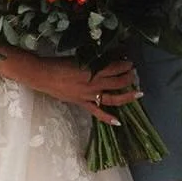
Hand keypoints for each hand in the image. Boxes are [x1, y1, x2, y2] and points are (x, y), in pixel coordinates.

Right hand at [25, 57, 139, 123]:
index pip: (115, 67)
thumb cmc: (59, 63)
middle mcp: (94, 84)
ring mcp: (89, 96)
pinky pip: (97, 112)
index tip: (130, 62)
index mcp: (92, 70)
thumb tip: (106, 58)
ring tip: (138, 93)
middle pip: (117, 82)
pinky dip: (107, 118)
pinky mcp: (82, 103)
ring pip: (113, 98)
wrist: (43, 75)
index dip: (125, 65)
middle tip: (134, 73)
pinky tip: (118, 122)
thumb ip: (93, 60)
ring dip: (127, 96)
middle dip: (128, 77)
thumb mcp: (78, 58)